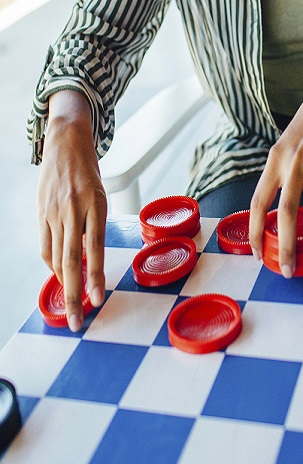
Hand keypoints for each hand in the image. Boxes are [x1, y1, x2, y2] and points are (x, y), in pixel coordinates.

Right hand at [37, 90, 106, 331]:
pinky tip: (61, 274)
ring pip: (56, 257)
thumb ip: (95, 229)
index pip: (95, 249)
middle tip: (79, 320)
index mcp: (95, 205)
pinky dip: (53, 264)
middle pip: (71, 260)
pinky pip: (46, 246)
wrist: (65, 143)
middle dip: (76, 294)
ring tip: (74, 303)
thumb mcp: (101, 199)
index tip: (99, 300)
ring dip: (64, 283)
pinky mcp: (41, 213)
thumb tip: (89, 264)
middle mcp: (73, 210)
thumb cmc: (89, 176)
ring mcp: (53, 212)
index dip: (96, 277)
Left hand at [249, 69, 302, 277]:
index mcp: (273, 162)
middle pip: (287, 214)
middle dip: (286, 247)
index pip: (258, 203)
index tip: (257, 254)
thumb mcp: (283, 150)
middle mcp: (293, 166)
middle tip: (287, 272)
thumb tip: (277, 216)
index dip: (255, 232)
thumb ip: (279, 179)